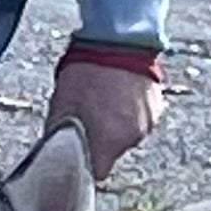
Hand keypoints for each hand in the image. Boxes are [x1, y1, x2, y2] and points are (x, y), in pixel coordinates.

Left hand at [48, 55, 162, 181]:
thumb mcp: (61, 103)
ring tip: (107, 100)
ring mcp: (147, 123)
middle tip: (90, 117)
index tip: (79, 155)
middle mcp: (130, 139)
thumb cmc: (88, 69)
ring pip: (128, 136)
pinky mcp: (157, 108)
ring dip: (118, 124)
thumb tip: (53, 152)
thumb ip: (59, 135)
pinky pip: (141, 119)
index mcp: (107, 143)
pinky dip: (132, 111)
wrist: (119, 37)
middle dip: (102, 140)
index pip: (98, 173)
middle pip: (113, 153)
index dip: (87, 166)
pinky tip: (122, 94)